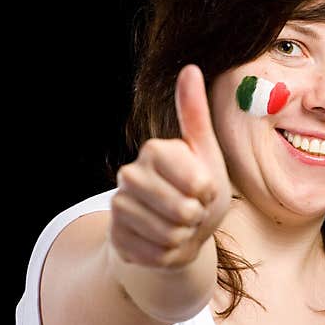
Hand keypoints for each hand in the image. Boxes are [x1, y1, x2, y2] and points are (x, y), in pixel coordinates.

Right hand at [109, 64, 230, 270]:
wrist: (179, 232)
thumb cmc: (199, 191)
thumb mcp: (206, 154)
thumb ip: (195, 114)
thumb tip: (188, 68)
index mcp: (154, 150)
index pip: (196, 178)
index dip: (207, 190)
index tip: (205, 188)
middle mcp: (129, 174)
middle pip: (182, 209)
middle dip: (197, 217)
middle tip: (192, 212)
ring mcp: (119, 207)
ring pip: (168, 234)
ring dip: (184, 237)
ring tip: (180, 227)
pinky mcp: (117, 238)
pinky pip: (155, 255)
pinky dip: (169, 255)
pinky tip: (165, 244)